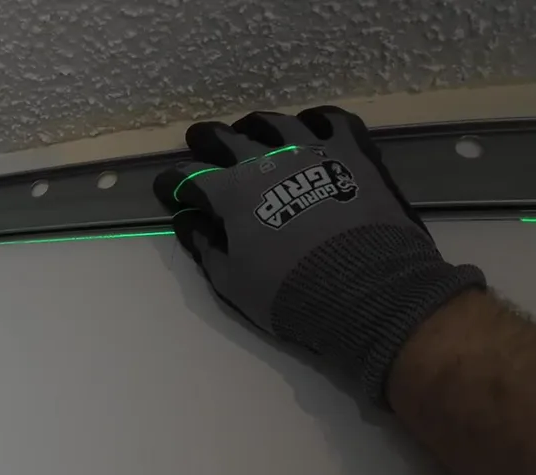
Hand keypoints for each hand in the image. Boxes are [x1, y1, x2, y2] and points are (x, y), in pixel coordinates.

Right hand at [153, 106, 485, 404]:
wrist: (367, 291)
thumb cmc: (290, 293)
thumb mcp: (232, 282)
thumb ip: (206, 247)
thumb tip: (189, 222)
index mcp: (232, 192)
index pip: (188, 177)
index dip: (173, 184)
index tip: (168, 189)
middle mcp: (267, 159)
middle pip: (226, 137)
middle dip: (206, 140)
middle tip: (199, 140)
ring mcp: (312, 149)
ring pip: (275, 122)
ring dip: (255, 126)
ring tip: (251, 130)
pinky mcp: (353, 151)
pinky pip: (331, 120)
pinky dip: (314, 120)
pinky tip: (309, 126)